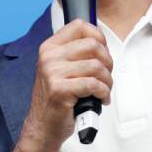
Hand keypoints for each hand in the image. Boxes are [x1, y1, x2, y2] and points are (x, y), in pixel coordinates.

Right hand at [22, 19, 112, 151]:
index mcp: (49, 47)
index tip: (103, 52)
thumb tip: (100, 42)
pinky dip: (103, 92)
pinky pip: (93, 84)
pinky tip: (100, 99)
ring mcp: (52, 73)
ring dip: (107, 80)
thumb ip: (75, 54)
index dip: (98, 36)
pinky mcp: (59, 90)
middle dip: (108, 62)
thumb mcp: (60, 69)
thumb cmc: (57, 98)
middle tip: (106, 75)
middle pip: (93, 45)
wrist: (43, 126)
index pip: (79, 25)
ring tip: (104, 90)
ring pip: (96, 66)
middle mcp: (48, 57)